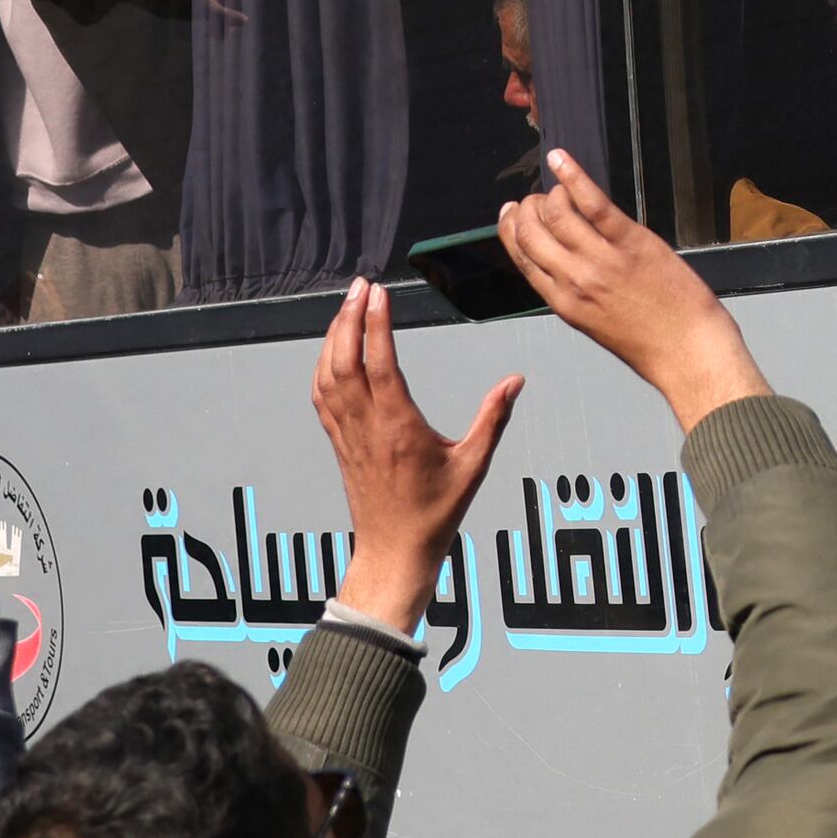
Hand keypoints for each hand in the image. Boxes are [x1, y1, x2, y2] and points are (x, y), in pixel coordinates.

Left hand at [313, 281, 523, 628]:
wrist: (395, 550)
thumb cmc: (434, 512)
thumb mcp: (474, 465)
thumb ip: (494, 419)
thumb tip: (515, 382)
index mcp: (399, 428)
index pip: (381, 365)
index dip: (376, 325)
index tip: (379, 293)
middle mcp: (367, 427)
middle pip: (346, 361)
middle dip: (349, 318)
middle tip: (361, 287)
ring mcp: (348, 435)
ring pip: (327, 376)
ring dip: (333, 337)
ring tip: (347, 307)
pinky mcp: (339, 443)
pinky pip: (321, 397)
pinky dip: (322, 366)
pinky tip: (330, 350)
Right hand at [495, 150, 769, 431]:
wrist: (688, 350)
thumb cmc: (650, 342)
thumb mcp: (597, 323)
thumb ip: (576, 293)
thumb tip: (564, 262)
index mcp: (563, 303)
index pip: (522, 257)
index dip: (510, 230)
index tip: (510, 213)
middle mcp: (574, 279)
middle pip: (531, 232)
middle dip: (526, 208)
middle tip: (535, 198)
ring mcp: (601, 260)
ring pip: (556, 213)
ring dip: (550, 193)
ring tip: (556, 186)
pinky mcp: (631, 242)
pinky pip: (592, 203)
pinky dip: (572, 177)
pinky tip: (560, 160)